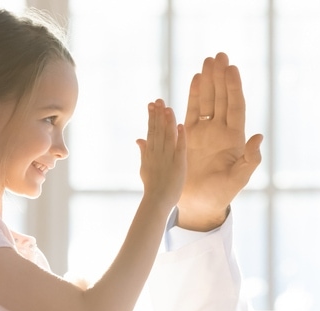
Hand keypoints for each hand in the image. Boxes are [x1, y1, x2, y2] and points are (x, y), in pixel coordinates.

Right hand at [136, 98, 186, 212]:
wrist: (156, 202)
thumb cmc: (152, 187)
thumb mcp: (144, 168)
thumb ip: (143, 152)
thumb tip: (138, 139)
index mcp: (150, 153)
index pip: (151, 131)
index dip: (151, 117)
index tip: (152, 104)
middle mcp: (157, 153)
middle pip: (158, 130)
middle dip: (158, 114)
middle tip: (158, 99)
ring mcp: (167, 158)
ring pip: (167, 136)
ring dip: (168, 121)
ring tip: (167, 107)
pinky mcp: (178, 165)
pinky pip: (179, 148)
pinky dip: (180, 137)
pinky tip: (181, 125)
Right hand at [179, 52, 262, 230]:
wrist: (199, 205)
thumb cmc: (221, 195)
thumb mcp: (239, 180)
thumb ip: (250, 160)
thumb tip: (259, 137)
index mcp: (234, 139)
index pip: (235, 107)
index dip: (234, 88)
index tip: (232, 69)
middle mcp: (221, 131)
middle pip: (222, 98)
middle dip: (221, 77)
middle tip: (219, 55)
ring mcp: (205, 132)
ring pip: (207, 100)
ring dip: (208, 81)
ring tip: (208, 60)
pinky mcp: (189, 136)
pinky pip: (192, 110)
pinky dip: (193, 94)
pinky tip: (195, 78)